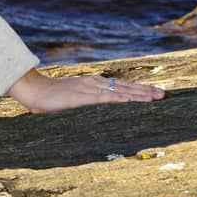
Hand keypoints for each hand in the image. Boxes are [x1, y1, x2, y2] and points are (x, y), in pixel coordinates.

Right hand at [6, 68, 165, 112]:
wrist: (33, 91)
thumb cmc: (50, 98)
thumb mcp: (72, 100)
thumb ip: (86, 104)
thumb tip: (98, 113)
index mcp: (92, 83)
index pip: (120, 85)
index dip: (138, 88)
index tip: (154, 91)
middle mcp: (94, 83)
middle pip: (125, 86)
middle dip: (145, 90)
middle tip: (164, 94)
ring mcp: (90, 89)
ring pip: (120, 91)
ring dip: (139, 94)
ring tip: (156, 97)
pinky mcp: (84, 97)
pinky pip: (107, 98)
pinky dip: (122, 98)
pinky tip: (134, 100)